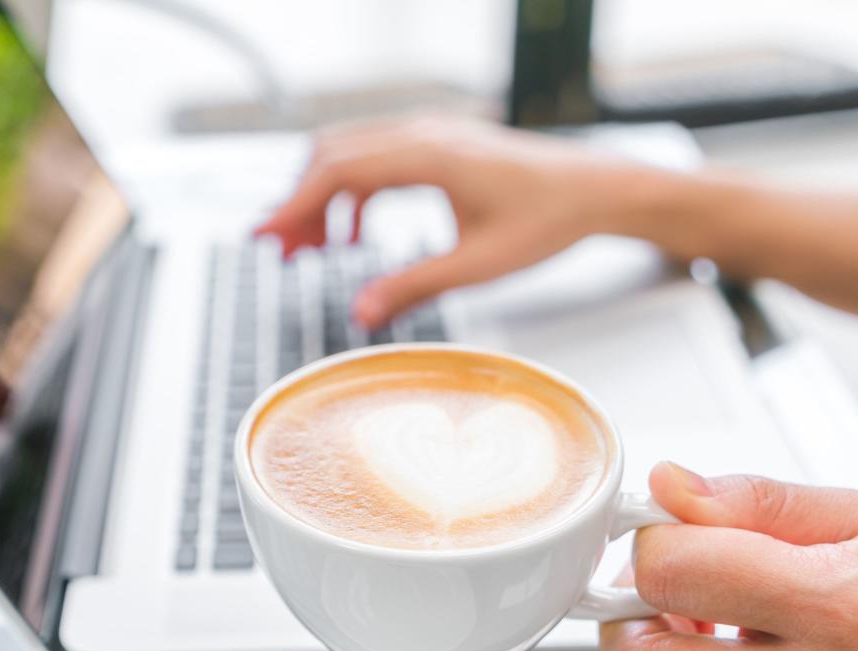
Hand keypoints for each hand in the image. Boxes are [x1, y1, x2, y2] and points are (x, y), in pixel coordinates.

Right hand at [255, 116, 655, 328]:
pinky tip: (353, 235)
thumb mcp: (477, 266)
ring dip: (323, 198)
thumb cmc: (546, 220)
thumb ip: (413, 286)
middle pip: (331, 155)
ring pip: (349, 153)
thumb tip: (361, 313)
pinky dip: (352, 193)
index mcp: (428, 155)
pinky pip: (375, 157)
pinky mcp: (436, 141)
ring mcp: (428, 131)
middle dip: (299, 205)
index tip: (263, 236)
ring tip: (310, 250)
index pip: (337, 170)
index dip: (293, 204)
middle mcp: (422, 132)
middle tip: (281, 254)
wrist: (593, 189)